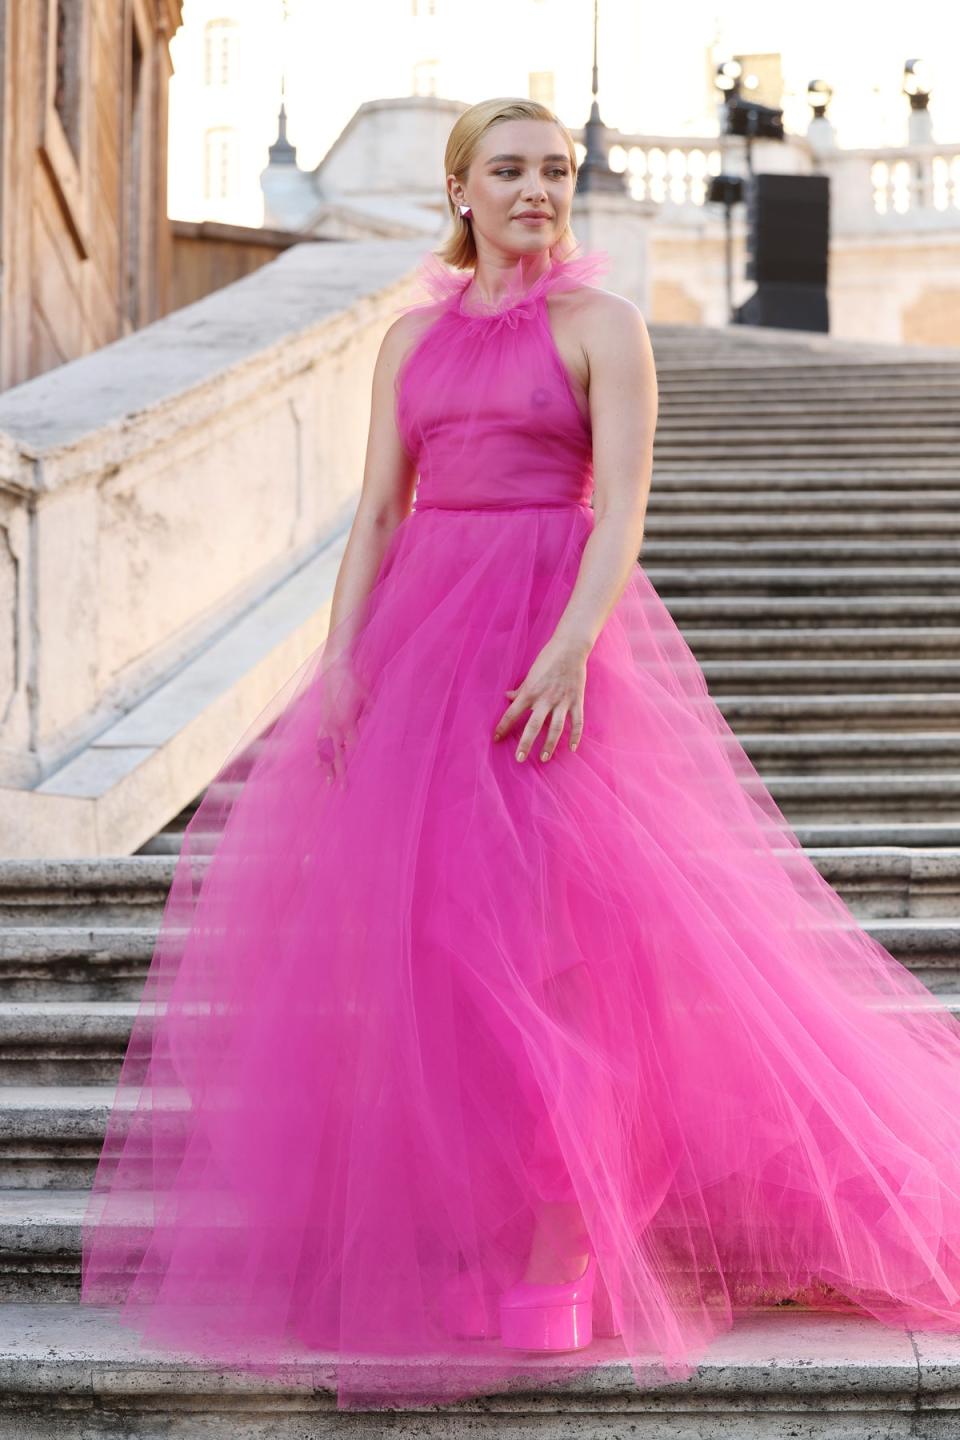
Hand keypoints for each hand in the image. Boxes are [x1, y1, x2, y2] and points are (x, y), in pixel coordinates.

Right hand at [315, 656, 369, 784]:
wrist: (335, 668)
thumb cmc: (355, 683)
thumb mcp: (369, 698)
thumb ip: (374, 713)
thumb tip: (385, 726)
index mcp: (347, 721)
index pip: (355, 748)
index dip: (359, 762)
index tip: (364, 776)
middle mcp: (334, 726)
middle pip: (338, 755)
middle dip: (341, 772)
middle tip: (343, 789)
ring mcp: (325, 724)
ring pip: (324, 751)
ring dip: (326, 767)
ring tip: (328, 781)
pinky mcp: (321, 720)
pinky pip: (318, 741)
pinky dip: (318, 753)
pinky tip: (316, 763)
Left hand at [493, 638, 586, 761]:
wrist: (571, 648)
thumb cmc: (548, 658)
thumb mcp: (531, 673)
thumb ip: (520, 689)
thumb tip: (507, 697)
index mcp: (530, 692)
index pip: (512, 713)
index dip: (503, 727)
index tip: (495, 739)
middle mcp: (545, 699)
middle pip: (533, 726)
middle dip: (525, 744)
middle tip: (519, 759)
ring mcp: (562, 701)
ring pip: (555, 728)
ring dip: (550, 745)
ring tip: (544, 758)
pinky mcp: (577, 701)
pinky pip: (577, 722)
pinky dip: (576, 736)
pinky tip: (573, 748)